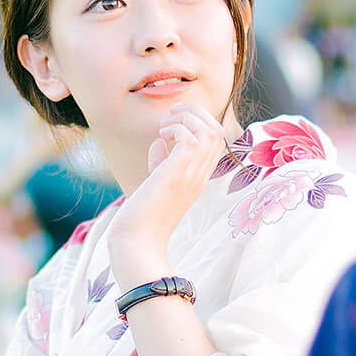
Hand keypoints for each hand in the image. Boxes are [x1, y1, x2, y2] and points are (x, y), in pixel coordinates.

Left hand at [107, 103, 226, 283]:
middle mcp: (200, 175)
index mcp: (197, 178)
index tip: (174, 123)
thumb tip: (158, 142)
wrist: (136, 243)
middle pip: (218, 130)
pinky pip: (191, 137)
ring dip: (187, 118)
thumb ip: (160, 163)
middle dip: (197, 113)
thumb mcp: (155, 185)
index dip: (200, 123)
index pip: (216, 142)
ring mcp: (192, 174)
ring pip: (210, 129)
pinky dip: (176, 128)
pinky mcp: (178, 173)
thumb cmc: (142, 218)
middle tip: (172, 115)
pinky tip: (160, 136)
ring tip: (165, 126)